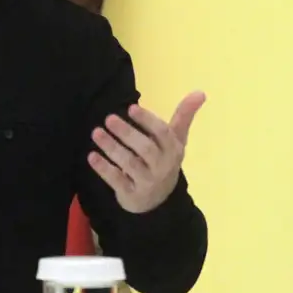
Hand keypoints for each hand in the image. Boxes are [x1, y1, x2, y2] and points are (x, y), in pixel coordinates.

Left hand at [87, 91, 205, 213]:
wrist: (157, 200)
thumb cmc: (164, 161)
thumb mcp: (175, 140)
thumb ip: (184, 116)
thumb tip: (201, 92)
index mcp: (174, 150)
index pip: (162, 133)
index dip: (147, 120)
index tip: (130, 108)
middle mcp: (163, 167)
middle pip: (145, 148)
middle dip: (127, 133)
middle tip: (109, 118)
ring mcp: (147, 182)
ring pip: (129, 163)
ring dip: (112, 147)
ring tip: (96, 133)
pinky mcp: (131, 194)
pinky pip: (117, 180)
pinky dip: (104, 168)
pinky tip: (91, 156)